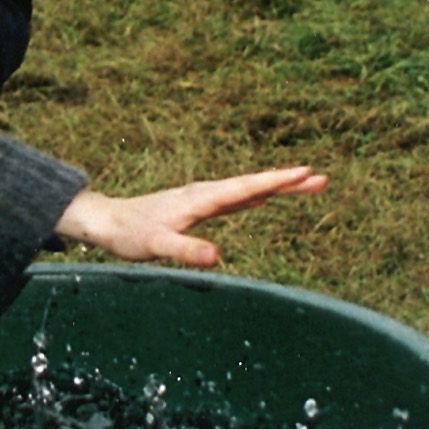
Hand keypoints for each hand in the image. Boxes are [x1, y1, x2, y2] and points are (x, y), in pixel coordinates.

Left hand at [53, 167, 328, 267]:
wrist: (106, 222)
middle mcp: (205, 193)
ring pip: (246, 189)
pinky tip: (263, 198)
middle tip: (322, 179)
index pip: (247, 188)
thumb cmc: (130, 236)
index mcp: (201, 199)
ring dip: (276, 186)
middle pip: (253, 184)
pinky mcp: (197, 207)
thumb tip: (217, 256)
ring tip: (306, 183)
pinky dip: (255, 195)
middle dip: (287, 181)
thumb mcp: (157, 246)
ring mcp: (201, 198)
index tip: (306, 172)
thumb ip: (186, 251)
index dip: (277, 181)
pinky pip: (235, 198)